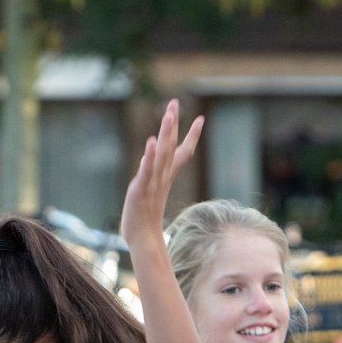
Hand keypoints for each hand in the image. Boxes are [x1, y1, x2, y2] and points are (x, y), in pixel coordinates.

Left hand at [120, 100, 202, 247]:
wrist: (143, 240)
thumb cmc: (146, 218)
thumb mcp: (152, 193)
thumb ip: (154, 177)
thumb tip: (156, 170)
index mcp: (165, 177)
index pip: (182, 153)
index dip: (191, 137)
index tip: (201, 119)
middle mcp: (161, 177)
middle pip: (170, 147)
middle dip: (173, 125)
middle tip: (174, 103)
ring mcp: (152, 183)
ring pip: (161, 155)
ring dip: (165, 135)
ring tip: (169, 116)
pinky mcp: (141, 191)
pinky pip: (146, 171)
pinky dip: (150, 157)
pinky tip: (151, 142)